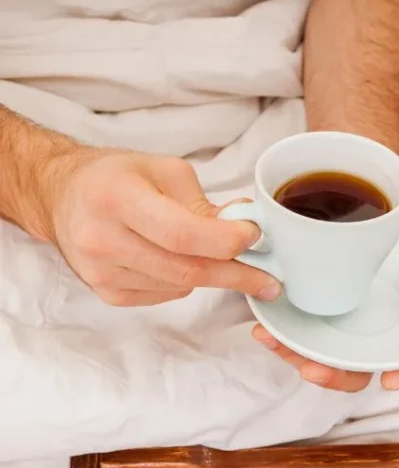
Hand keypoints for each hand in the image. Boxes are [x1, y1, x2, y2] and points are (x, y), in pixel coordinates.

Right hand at [45, 147, 281, 304]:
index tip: (254, 238)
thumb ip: (204, 203)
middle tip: (268, 280)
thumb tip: (245, 227)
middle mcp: (102, 238)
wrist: (62, 196)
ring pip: (180, 285)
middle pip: (186, 269)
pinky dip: (183, 281)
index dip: (226, 242)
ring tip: (213, 255)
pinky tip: (172, 260)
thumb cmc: (117, 178)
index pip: (182, 234)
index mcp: (116, 197)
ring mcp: (102, 272)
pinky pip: (166, 295)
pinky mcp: (107, 294)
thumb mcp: (163, 172)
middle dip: (235, 274)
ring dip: (209, 274)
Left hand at [253, 204, 398, 390]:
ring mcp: (342, 322)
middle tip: (312, 369)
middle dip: (334, 376)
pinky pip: (294, 331)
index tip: (391, 380)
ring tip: (272, 342)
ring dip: (296, 357)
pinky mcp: (311, 307)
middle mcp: (374, 331)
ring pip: (320, 356)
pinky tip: (263, 329)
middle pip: (358, 369)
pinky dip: (279, 335)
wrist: (370, 193)